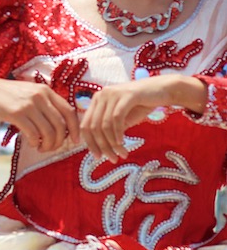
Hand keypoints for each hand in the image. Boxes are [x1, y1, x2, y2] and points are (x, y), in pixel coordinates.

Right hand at [0, 76, 78, 153]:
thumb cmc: (6, 95)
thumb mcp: (29, 93)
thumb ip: (44, 104)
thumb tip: (59, 126)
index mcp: (46, 91)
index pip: (69, 111)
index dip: (75, 128)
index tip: (73, 140)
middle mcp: (40, 96)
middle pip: (60, 124)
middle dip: (59, 141)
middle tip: (52, 147)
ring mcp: (28, 105)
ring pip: (48, 131)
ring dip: (48, 144)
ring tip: (41, 147)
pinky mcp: (16, 113)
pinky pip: (33, 134)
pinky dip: (35, 142)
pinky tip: (32, 143)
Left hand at [79, 74, 204, 161]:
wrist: (164, 90)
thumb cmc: (142, 105)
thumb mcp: (122, 119)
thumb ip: (109, 129)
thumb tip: (100, 148)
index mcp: (96, 100)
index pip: (85, 125)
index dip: (89, 143)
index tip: (97, 157)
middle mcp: (101, 95)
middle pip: (93, 127)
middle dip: (102, 146)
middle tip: (112, 159)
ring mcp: (113, 94)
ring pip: (104, 125)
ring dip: (112, 143)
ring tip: (121, 154)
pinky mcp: (126, 95)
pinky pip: (117, 118)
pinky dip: (118, 133)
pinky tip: (122, 143)